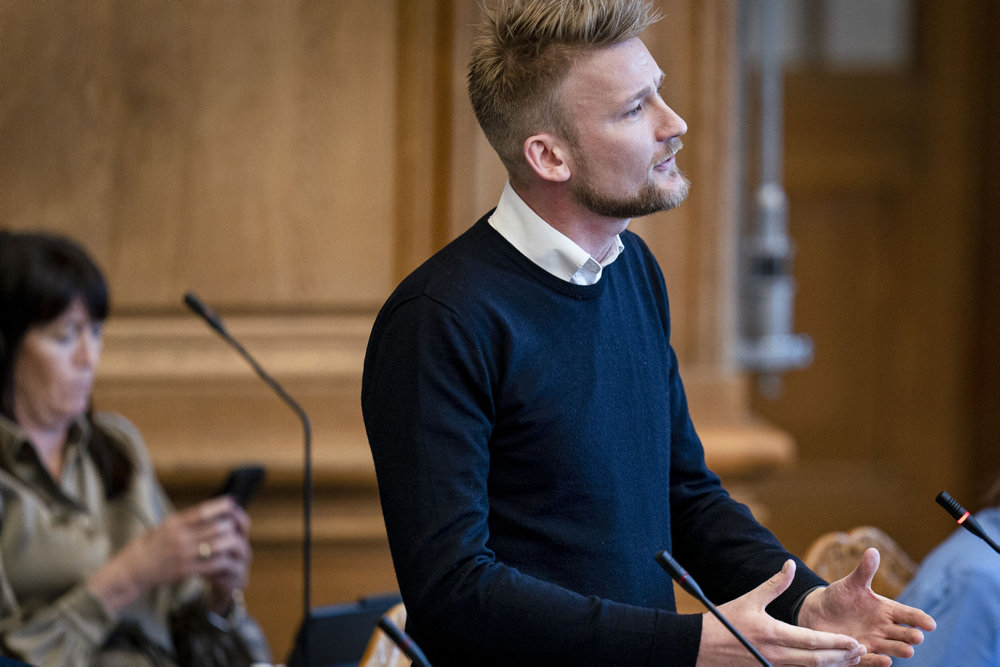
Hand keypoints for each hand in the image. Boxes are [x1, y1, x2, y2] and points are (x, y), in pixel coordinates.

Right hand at [88, 496, 251, 612]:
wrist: (133, 570)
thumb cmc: (149, 546)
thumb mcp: (165, 526)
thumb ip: (185, 520)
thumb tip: (209, 511)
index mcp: (174, 523)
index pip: (202, 511)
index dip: (221, 506)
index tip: (232, 502)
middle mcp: (180, 538)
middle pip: (216, 528)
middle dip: (232, 526)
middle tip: (238, 526)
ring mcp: (184, 555)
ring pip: (219, 546)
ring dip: (232, 544)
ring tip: (236, 542)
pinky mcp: (186, 570)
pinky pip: (213, 565)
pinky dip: (224, 561)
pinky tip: (227, 559)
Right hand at [698, 559, 865, 665]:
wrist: (702, 647)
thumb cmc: (725, 622)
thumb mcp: (750, 600)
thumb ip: (774, 584)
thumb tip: (790, 565)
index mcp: (774, 634)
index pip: (813, 641)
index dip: (837, 643)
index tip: (855, 642)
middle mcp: (776, 655)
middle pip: (817, 661)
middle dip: (842, 658)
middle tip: (861, 652)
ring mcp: (773, 666)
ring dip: (832, 665)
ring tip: (850, 660)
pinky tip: (825, 664)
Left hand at [797, 548, 935, 665]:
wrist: (818, 612)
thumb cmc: (839, 597)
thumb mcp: (852, 583)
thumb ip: (864, 571)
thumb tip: (873, 551)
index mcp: (886, 610)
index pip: (909, 615)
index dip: (920, 619)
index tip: (930, 624)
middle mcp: (883, 628)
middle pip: (903, 634)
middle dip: (911, 636)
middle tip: (917, 637)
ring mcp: (872, 641)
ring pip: (891, 648)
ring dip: (899, 650)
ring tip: (908, 650)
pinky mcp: (858, 652)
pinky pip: (870, 659)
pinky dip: (877, 660)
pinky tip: (886, 661)